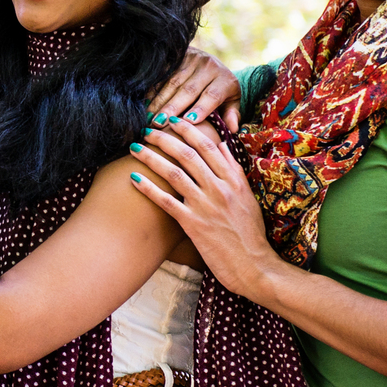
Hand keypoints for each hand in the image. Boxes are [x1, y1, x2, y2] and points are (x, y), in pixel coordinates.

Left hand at [127, 118, 282, 297]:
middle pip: (188, 154)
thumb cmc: (250, 233)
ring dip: (151, 158)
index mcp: (234, 180)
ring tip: (134, 149)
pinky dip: (148, 189)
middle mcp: (220, 189)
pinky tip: (132, 179)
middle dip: (164, 138)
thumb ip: (233, 169)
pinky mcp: (193, 225)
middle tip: (147, 129)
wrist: (254, 266)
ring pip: (174, 173)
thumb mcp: (247, 197)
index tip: (172, 120)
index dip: (188, 130)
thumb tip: (221, 143)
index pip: (208, 146)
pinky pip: (166, 202)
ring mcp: (206, 206)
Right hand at [151, 46, 242, 132]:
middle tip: (159, 124)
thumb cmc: (220, 89)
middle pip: (189, 90)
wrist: (209, 63)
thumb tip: (233, 129)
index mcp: (225, 79)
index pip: (212, 95)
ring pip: (172, 83)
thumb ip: (231, 114)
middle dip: (172, 107)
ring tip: (148, 118)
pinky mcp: (176, 56)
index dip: (200, 108)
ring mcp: (191, 59)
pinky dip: (152, 90)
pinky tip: (143, 104)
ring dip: (159, 101)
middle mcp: (208, 66)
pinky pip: (162, 75)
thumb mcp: (231, 100)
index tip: (188, 122)